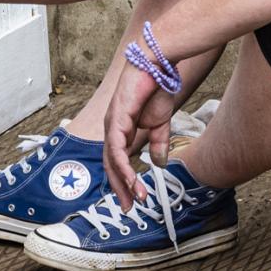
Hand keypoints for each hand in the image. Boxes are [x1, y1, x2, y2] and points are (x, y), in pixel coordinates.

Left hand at [101, 60, 180, 206]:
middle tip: (129, 207)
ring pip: (112, 161)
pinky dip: (124, 167)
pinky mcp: (117, 119)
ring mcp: (112, 124)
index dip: (125, 181)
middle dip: (120, 188)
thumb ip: (158, 143)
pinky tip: (133, 180)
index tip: (135, 198)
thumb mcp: (160, 122)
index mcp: (121, 129)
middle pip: (110, 166)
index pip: (117, 162)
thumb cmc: (157, 86)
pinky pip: (117, 150)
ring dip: (124, 182)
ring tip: (135, 198)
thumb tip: (158, 164)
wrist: (158, 62)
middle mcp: (112, 129)